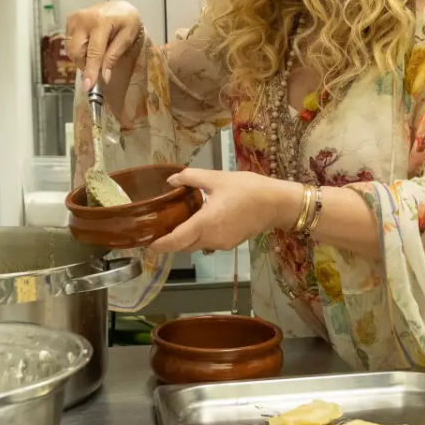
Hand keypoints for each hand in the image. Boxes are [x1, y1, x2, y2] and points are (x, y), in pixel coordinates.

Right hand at [65, 1, 141, 90]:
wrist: (120, 7)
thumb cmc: (127, 21)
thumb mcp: (127, 38)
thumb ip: (114, 56)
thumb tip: (104, 77)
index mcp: (101, 22)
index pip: (94, 52)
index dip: (91, 71)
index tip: (88, 86)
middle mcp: (83, 19)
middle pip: (77, 52)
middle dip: (86, 64)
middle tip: (99, 65)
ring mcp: (74, 19)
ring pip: (71, 50)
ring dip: (82, 57)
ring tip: (97, 52)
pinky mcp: (70, 20)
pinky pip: (69, 43)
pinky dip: (79, 50)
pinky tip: (90, 44)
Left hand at [150, 168, 300, 252]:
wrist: (277, 203)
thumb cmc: (248, 189)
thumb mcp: (217, 178)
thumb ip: (191, 178)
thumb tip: (171, 180)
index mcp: (205, 223)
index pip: (176, 241)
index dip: (160, 245)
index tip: (147, 245)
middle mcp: (211, 238)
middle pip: (184, 246)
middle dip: (170, 242)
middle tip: (157, 230)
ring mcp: (221, 244)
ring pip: (196, 245)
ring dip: (185, 239)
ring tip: (176, 223)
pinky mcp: (230, 244)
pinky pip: (208, 243)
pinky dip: (199, 237)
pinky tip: (198, 222)